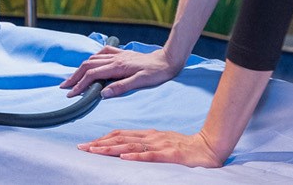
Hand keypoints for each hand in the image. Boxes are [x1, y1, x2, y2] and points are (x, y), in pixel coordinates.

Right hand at [60, 45, 181, 97]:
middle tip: (65, 87)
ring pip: (93, 58)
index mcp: (117, 67)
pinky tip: (92, 61)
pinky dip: (94, 57)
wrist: (168, 60)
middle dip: (75, 76)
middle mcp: (115, 58)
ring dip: (81, 68)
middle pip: (88, 65)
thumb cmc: (157, 73)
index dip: (80, 85)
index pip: (92, 75)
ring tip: (73, 77)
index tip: (71, 94)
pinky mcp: (123, 54)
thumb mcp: (141, 82)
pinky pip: (103, 52)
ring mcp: (118, 55)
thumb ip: (121, 87)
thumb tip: (102, 94)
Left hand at [78, 129, 225, 167]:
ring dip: (111, 149)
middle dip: (100, 144)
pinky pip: (150, 155)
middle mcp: (152, 137)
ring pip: (131, 146)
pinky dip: (136, 156)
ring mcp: (161, 145)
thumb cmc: (185, 147)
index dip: (103, 138)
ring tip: (95, 151)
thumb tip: (125, 150)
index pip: (121, 134)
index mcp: (149, 134)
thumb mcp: (162, 143)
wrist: (210, 146)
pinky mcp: (170, 154)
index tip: (88, 144)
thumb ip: (146, 145)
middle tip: (82, 148)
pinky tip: (124, 157)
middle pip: (121, 139)